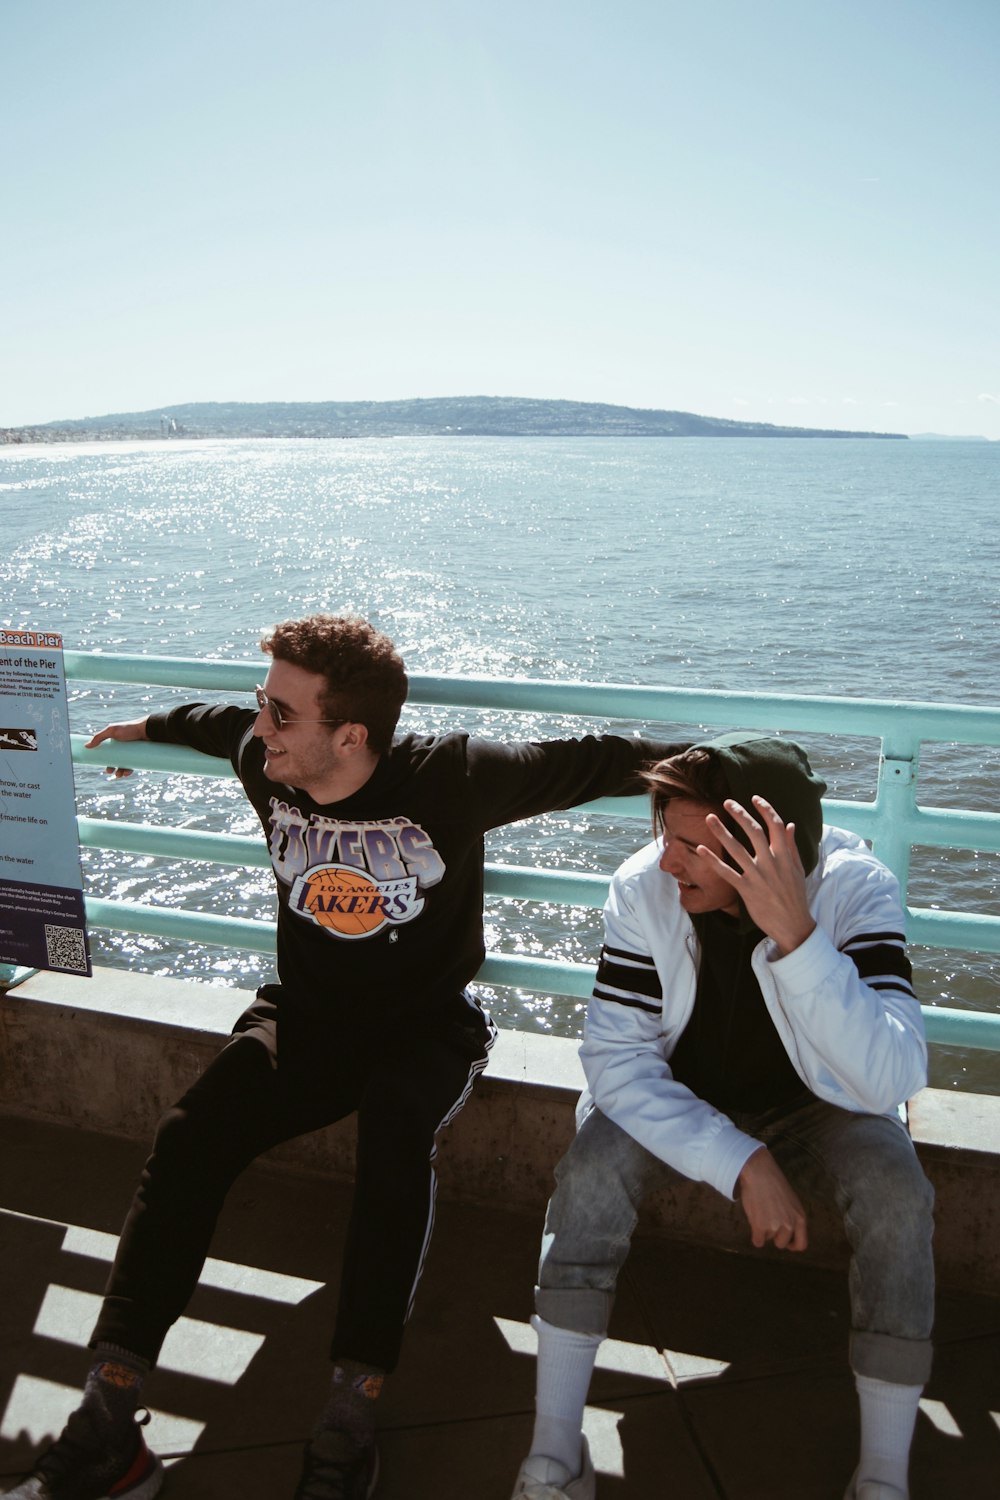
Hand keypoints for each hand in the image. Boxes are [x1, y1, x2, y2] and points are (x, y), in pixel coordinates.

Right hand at [84, 718, 148, 776]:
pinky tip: (128, 773)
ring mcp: (133, 751)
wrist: (148, 729)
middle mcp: (124, 747)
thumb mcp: (112, 731)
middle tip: (110, 771)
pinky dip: (130, 770)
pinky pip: (135, 765)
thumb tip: (86, 746)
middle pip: (117, 760)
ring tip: (120, 775)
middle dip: (113, 768)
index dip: (106, 761)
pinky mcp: (141, 755)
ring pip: (126, 764)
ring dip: (121, 771)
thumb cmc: (130, 728)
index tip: (104, 767)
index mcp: (116, 741)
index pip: (109, 753)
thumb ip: (99, 737)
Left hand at [700, 796, 815, 955]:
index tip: (754, 798)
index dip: (765, 809)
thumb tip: (789, 824)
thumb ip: (791, 846)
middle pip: (753, 831)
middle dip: (740, 814)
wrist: (794, 925)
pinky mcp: (746, 890)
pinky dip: (713, 861)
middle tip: (727, 802)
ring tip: (709, 818)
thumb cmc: (795, 897)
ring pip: (736, 849)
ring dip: (721, 832)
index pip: (775, 825)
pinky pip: (726, 872)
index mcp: (784, 856)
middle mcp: (771, 863)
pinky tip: (701, 849)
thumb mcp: (797, 869)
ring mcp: (757, 876)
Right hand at [737, 1146, 807, 1251]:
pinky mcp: (760, 1227)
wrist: (759, 1172)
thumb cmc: (774, 1183)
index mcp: (800, 1218)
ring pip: (768, 1239)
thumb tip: (787, 1233)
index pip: (801, 1244)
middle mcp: (790, 1224)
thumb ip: (792, 1218)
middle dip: (774, 1236)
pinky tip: (754, 1221)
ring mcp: (775, 1227)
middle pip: (782, 1243)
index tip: (786, 1243)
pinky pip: (758, 1242)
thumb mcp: (792, 1202)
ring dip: (763, 1230)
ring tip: (760, 1212)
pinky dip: (755, 1235)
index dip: (792, 1245)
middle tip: (768, 1222)